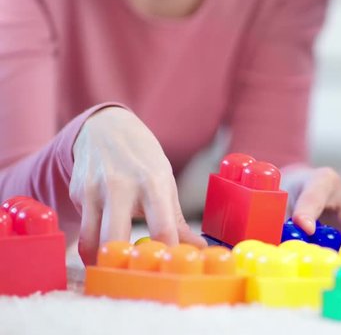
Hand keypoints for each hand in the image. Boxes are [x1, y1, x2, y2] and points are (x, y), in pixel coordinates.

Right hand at [71, 107, 204, 264]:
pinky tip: (100, 240)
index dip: (166, 253)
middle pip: (116, 237)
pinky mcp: (76, 193)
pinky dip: (90, 240)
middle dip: (121, 263)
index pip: (162, 227)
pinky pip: (83, 226)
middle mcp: (121, 186)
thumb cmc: (143, 161)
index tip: (170, 269)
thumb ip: (177, 220)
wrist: (106, 128)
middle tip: (131, 278)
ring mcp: (94, 190)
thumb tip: (197, 248)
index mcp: (152, 183)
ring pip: (90, 239)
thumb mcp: (165, 183)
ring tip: (110, 270)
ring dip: (98, 260)